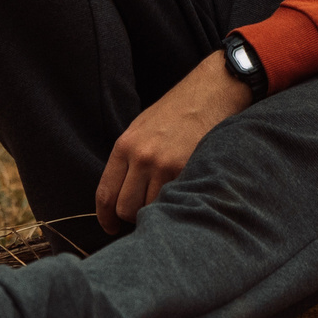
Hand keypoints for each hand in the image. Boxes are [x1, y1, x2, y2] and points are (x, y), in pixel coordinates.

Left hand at [96, 54, 251, 232]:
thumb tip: (122, 193)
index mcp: (125, 145)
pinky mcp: (188, 168)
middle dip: (133, 217)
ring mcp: (164, 164)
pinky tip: (185, 195)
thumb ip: (130, 159)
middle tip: (145, 213)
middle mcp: (141, 156)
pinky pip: (175, 200)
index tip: (112, 227)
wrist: (212, 90)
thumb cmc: (178, 109)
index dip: (106, 218)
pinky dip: (178, 204)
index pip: (105, 193)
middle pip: (125, 208)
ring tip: (169, 200)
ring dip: (158, 211)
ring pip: (150, 209)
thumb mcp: (143, 128)